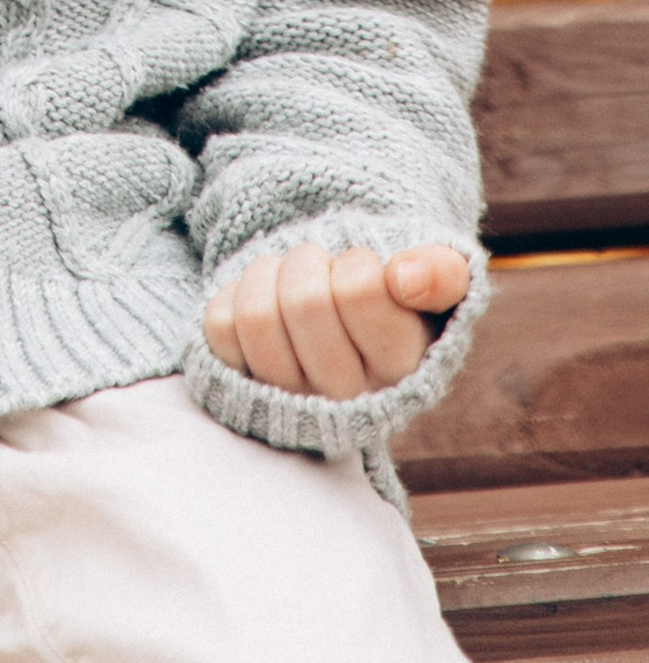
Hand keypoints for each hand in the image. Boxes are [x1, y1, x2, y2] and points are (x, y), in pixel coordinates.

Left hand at [203, 243, 471, 398]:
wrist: (340, 316)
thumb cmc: (388, 295)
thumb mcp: (431, 278)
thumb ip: (442, 273)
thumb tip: (405, 279)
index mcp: (403, 371)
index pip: (359, 289)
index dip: (356, 262)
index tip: (364, 274)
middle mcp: (347, 400)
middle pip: (304, 301)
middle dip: (309, 262)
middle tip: (322, 271)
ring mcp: (291, 399)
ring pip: (257, 315)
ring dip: (269, 274)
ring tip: (290, 282)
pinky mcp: (243, 386)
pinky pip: (220, 326)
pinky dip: (235, 295)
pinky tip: (264, 303)